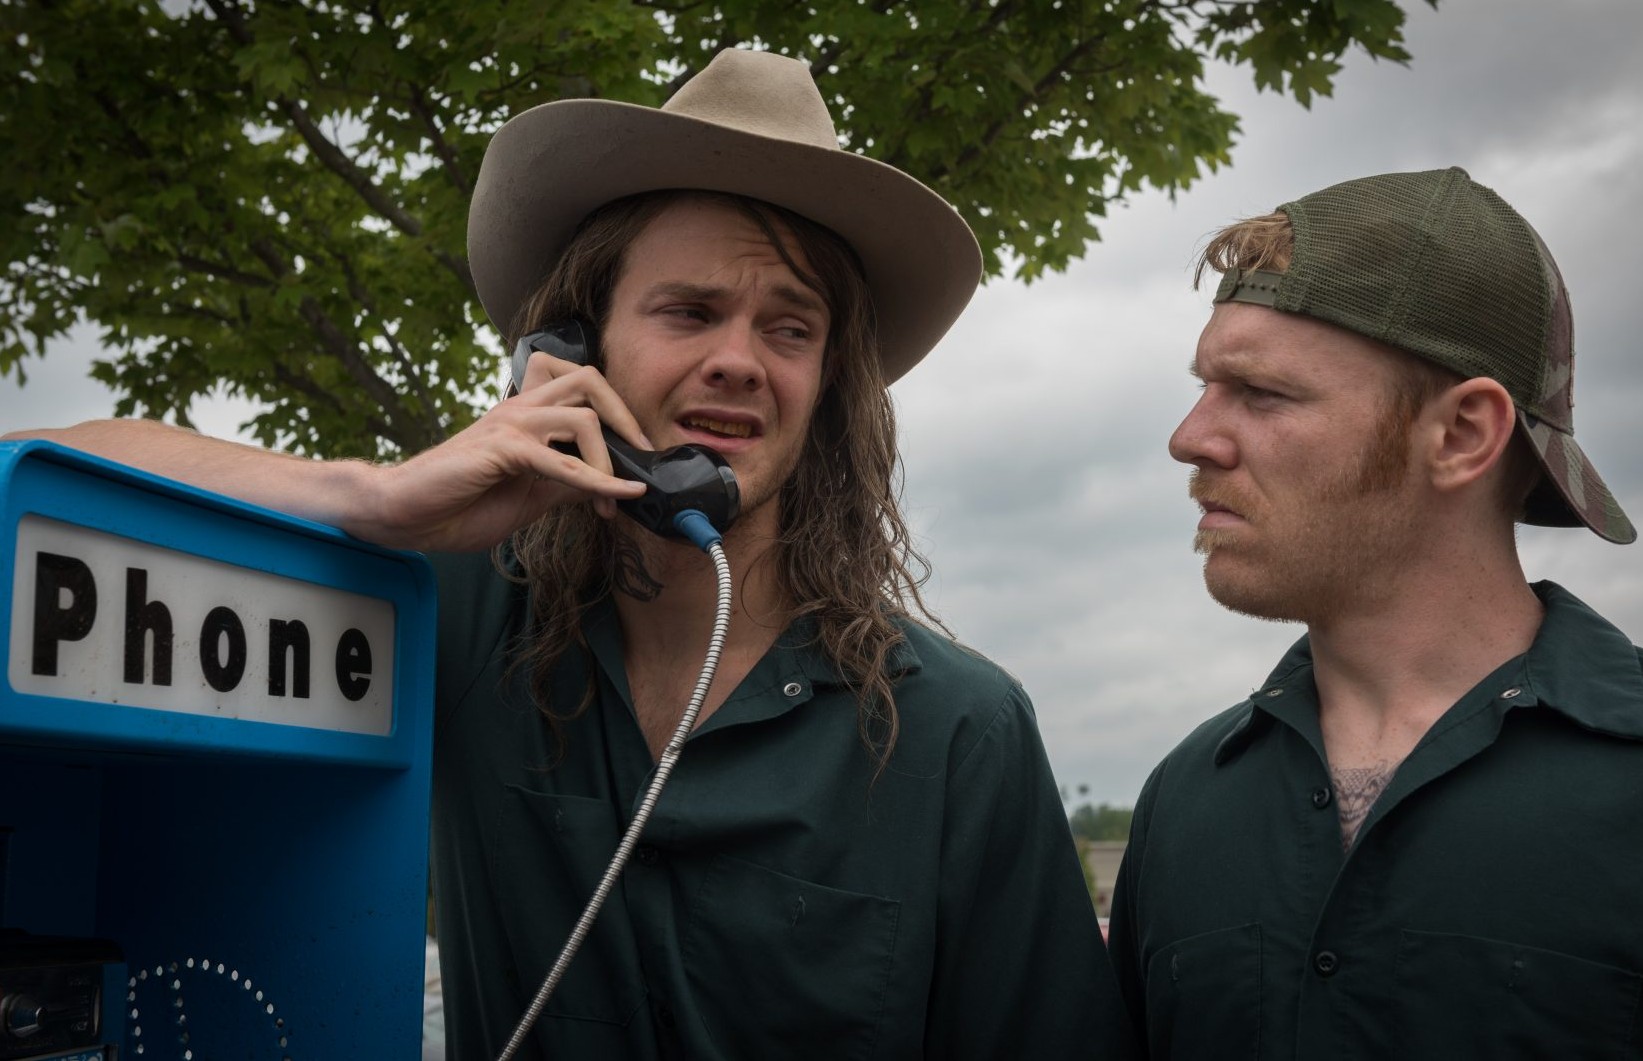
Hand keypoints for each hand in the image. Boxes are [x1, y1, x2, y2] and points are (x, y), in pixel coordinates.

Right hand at [349, 354, 650, 551]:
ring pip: (582, 416)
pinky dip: (596, 481)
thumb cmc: (459, 505)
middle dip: (625, 417)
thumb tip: (610, 487)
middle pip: (588, 380)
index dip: (616, 422)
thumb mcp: (530, 498)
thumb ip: (567, 485)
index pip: (583, 392)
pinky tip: (615, 498)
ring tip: (614, 498)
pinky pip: (560, 460)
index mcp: (526, 416)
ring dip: (610, 461)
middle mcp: (520, 409)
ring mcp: (510, 424)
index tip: (633, 468)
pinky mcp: (501, 448)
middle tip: (641, 458)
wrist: (405, 515)